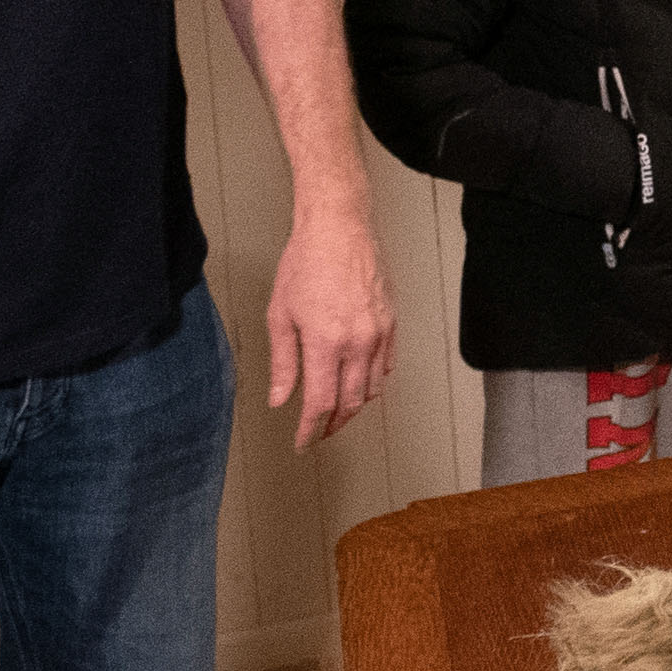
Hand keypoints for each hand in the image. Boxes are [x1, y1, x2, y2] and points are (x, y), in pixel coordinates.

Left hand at [269, 197, 397, 447]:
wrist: (338, 228)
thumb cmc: (306, 262)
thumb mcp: (280, 314)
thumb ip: (283, 362)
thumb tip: (280, 398)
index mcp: (326, 342)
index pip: (320, 403)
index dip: (309, 429)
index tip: (301, 441)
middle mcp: (358, 342)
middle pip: (350, 403)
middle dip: (333, 425)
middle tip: (319, 432)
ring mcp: (379, 333)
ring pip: (372, 389)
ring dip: (354, 407)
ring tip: (338, 412)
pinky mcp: (391, 323)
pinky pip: (387, 366)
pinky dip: (373, 383)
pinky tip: (360, 383)